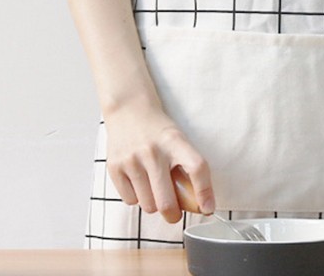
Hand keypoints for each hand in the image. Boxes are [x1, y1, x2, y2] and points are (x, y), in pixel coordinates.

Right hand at [103, 105, 214, 223]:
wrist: (128, 109)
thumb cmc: (157, 129)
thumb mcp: (177, 139)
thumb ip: (186, 166)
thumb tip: (197, 204)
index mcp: (175, 141)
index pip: (196, 168)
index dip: (204, 192)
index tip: (207, 208)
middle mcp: (153, 151)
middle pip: (167, 201)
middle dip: (174, 215)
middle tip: (174, 213)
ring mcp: (132, 160)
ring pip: (148, 205)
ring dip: (153, 204)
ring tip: (153, 187)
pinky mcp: (115, 167)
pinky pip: (130, 201)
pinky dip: (136, 197)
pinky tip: (138, 180)